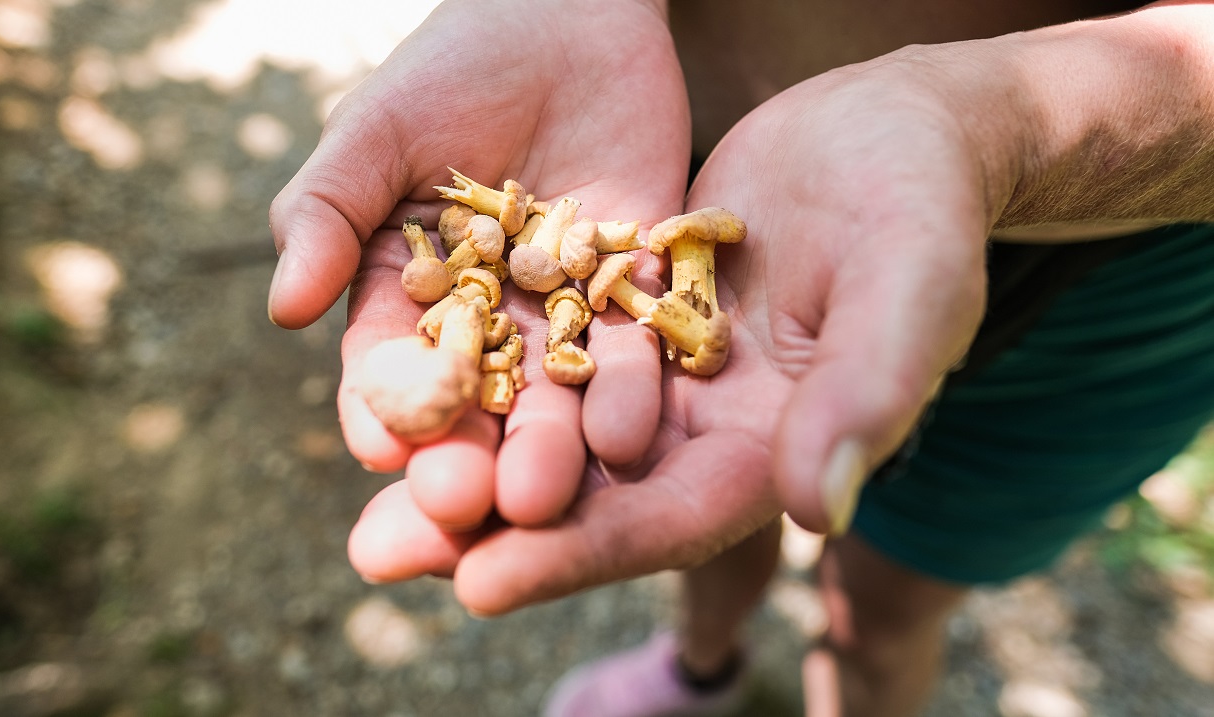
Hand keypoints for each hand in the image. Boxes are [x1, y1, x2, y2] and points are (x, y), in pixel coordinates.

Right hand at [268, 0, 689, 530]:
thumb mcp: (375, 134)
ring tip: (544, 492)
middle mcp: (485, 325)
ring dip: (550, 447)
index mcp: (409, 298)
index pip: (387, 368)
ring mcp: (563, 316)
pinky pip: (635, 351)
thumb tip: (282, 308)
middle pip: (474, 405)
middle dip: (468, 455)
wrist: (568, 16)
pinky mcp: (636, 295)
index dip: (381, 410)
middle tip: (464, 502)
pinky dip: (629, 392)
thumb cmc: (451, 68)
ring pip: (555, 396)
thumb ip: (326, 213)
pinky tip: (624, 431)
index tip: (380, 451)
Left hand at [350, 45, 1008, 613]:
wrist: (890, 130)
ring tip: (368, 481)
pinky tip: (407, 376)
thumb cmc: (921, 203)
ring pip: (552, 432)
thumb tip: (817, 510)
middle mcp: (710, 430)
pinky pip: (546, 352)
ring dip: (465, 456)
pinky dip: (484, 373)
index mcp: (778, 449)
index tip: (479, 581)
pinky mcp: (629, 313)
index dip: (581, 555)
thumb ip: (867, 393)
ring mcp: (666, 375)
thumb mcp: (908, 286)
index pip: (672, 521)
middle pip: (592, 498)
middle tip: (380, 552)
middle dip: (488, 528)